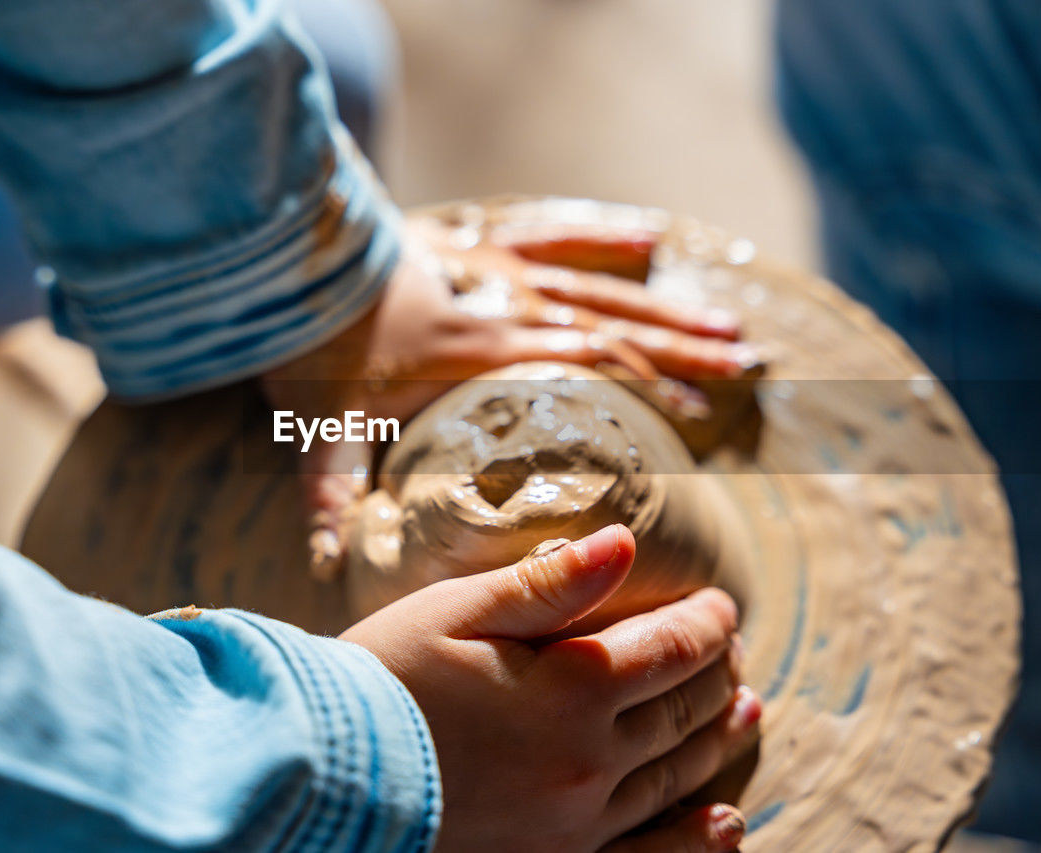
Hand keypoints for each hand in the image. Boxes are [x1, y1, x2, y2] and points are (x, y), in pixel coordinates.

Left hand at [261, 224, 760, 577]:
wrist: (294, 255)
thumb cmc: (312, 344)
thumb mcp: (321, 426)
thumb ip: (331, 492)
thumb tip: (327, 564)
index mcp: (481, 354)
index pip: (581, 370)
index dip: (643, 390)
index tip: (698, 417)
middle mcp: (507, 306)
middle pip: (613, 327)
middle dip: (682, 350)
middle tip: (747, 364)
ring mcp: (499, 269)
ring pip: (599, 286)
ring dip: (664, 304)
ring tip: (726, 323)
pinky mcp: (482, 244)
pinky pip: (555, 236)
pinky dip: (603, 238)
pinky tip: (649, 237)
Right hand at [340, 524, 760, 852]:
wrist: (323, 777)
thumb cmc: (383, 680)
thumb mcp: (459, 613)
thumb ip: (550, 585)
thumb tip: (626, 543)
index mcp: (571, 689)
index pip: (670, 648)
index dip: (707, 622)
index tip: (722, 603)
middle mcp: (589, 760)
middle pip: (683, 710)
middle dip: (717, 672)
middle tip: (733, 649)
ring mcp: (575, 820)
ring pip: (676, 775)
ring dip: (718, 737)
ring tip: (745, 709)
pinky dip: (694, 839)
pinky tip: (725, 822)